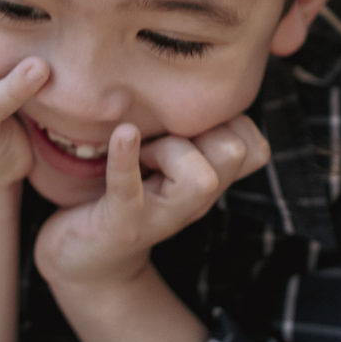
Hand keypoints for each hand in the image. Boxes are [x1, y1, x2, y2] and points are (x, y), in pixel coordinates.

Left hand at [34, 115, 269, 289]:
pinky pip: (130, 189)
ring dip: (170, 151)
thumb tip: (204, 80)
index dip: (229, 125)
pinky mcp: (122, 223)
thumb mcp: (167, 160)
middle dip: (199, 133)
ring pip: (203, 176)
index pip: (255, 147)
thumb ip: (190, 131)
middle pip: (235, 153)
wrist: (85, 260)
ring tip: (142, 155)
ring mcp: (162, 217)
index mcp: (208, 182)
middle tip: (161, 141)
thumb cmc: (126, 193)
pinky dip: (126, 160)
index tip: (186, 127)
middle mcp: (194, 203)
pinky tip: (123, 135)